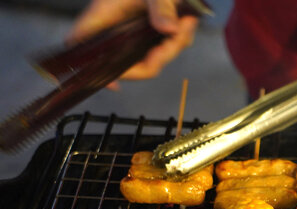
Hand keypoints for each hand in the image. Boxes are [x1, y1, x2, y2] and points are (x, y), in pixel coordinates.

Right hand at [68, 0, 197, 85]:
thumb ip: (161, 7)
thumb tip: (169, 30)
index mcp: (103, 13)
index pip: (80, 43)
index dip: (90, 68)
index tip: (112, 83)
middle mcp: (115, 28)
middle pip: (126, 64)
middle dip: (154, 61)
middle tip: (173, 42)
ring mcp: (133, 34)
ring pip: (151, 59)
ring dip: (172, 47)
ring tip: (186, 20)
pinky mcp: (150, 35)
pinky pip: (164, 49)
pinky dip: (179, 40)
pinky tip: (188, 20)